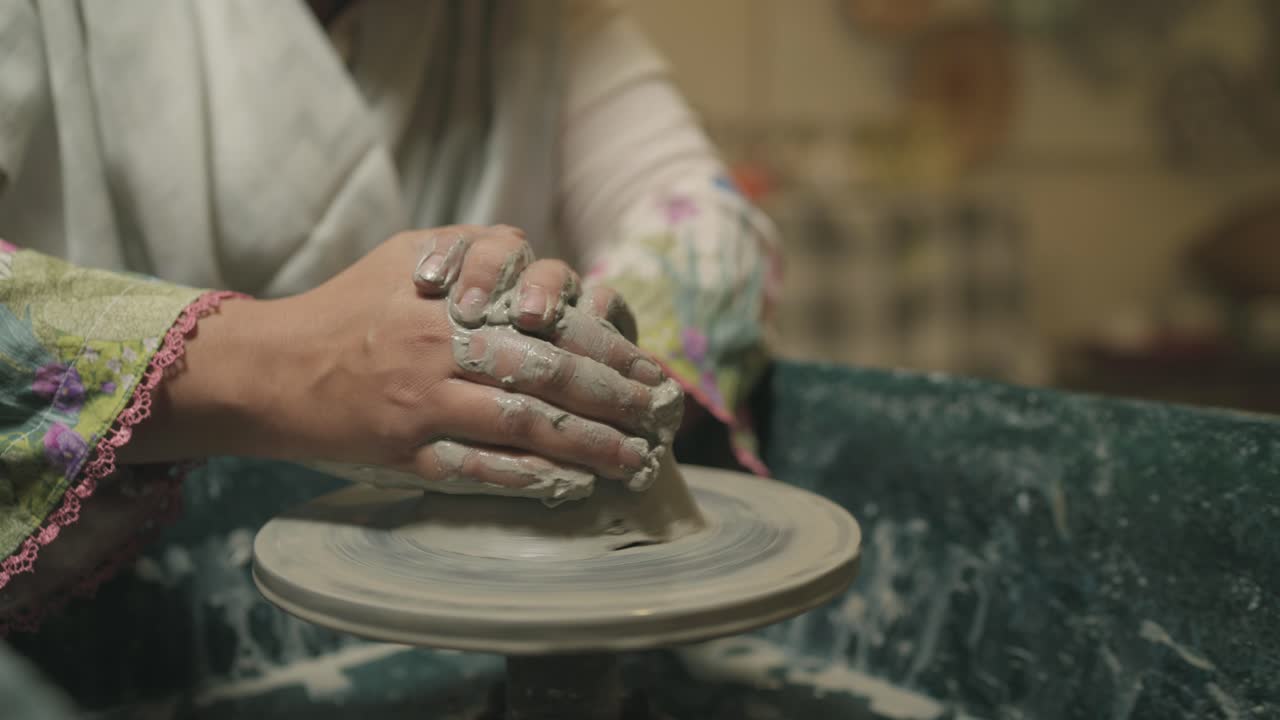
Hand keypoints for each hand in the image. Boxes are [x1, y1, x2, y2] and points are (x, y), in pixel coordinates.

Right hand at [119, 226, 682, 502]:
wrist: (268, 369)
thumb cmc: (346, 307)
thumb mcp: (404, 253)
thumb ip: (472, 248)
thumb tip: (535, 260)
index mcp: (447, 298)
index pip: (548, 323)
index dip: (608, 350)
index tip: (649, 370)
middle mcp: (439, 349)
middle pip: (548, 375)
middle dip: (615, 399)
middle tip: (660, 416)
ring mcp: (423, 406)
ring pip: (525, 426)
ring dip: (590, 445)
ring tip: (636, 458)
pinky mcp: (405, 453)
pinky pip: (480, 470)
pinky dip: (532, 479)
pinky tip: (575, 484)